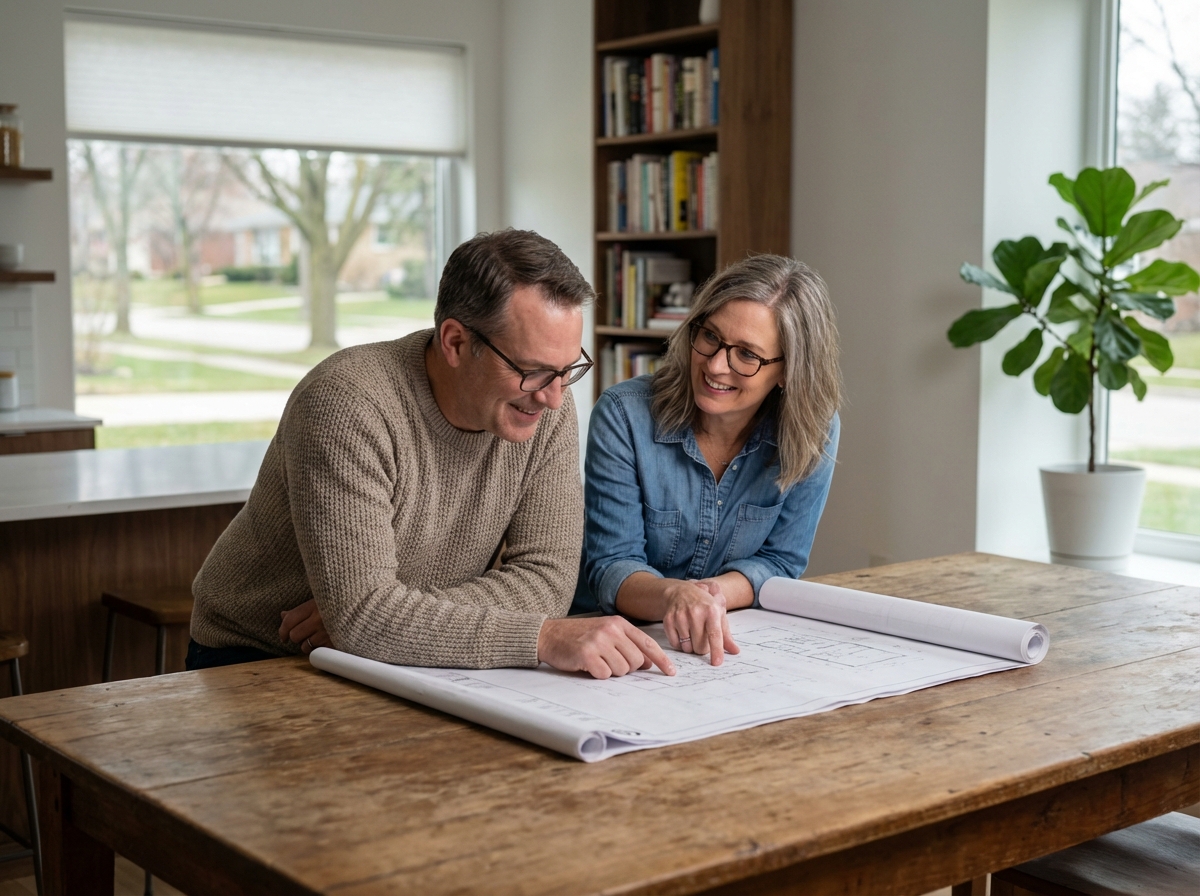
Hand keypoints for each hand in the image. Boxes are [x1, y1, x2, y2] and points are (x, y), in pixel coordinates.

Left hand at [279, 599, 332, 653]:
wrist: (366, 612)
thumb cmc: (337, 606)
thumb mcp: (319, 602)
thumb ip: (301, 609)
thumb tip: (283, 615)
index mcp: (314, 605)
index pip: (289, 620)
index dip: (283, 630)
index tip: (283, 636)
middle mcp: (319, 619)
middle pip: (294, 635)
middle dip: (296, 637)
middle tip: (305, 634)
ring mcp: (326, 632)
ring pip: (304, 646)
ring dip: (307, 645)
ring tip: (316, 638)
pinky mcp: (334, 643)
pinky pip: (316, 652)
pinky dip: (318, 649)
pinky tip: (324, 643)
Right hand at [537, 617, 675, 679]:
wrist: (550, 635)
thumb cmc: (579, 636)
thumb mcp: (606, 632)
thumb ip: (628, 644)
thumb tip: (648, 663)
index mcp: (619, 623)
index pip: (647, 643)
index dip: (661, 660)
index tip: (671, 672)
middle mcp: (611, 630)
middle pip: (637, 661)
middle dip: (627, 667)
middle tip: (610, 661)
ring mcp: (599, 641)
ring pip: (622, 670)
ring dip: (611, 671)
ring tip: (597, 661)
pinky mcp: (587, 655)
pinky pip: (605, 675)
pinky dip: (598, 674)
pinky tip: (588, 665)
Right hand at [662, 579, 739, 665]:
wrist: (681, 591)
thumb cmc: (703, 604)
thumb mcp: (718, 614)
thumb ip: (726, 635)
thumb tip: (735, 651)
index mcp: (711, 610)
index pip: (714, 635)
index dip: (716, 650)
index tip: (716, 663)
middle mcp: (695, 612)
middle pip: (700, 646)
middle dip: (703, 647)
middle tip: (702, 637)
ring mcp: (680, 616)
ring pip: (687, 647)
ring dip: (691, 646)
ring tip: (692, 633)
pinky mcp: (668, 620)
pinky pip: (675, 644)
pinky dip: (680, 643)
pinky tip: (683, 632)